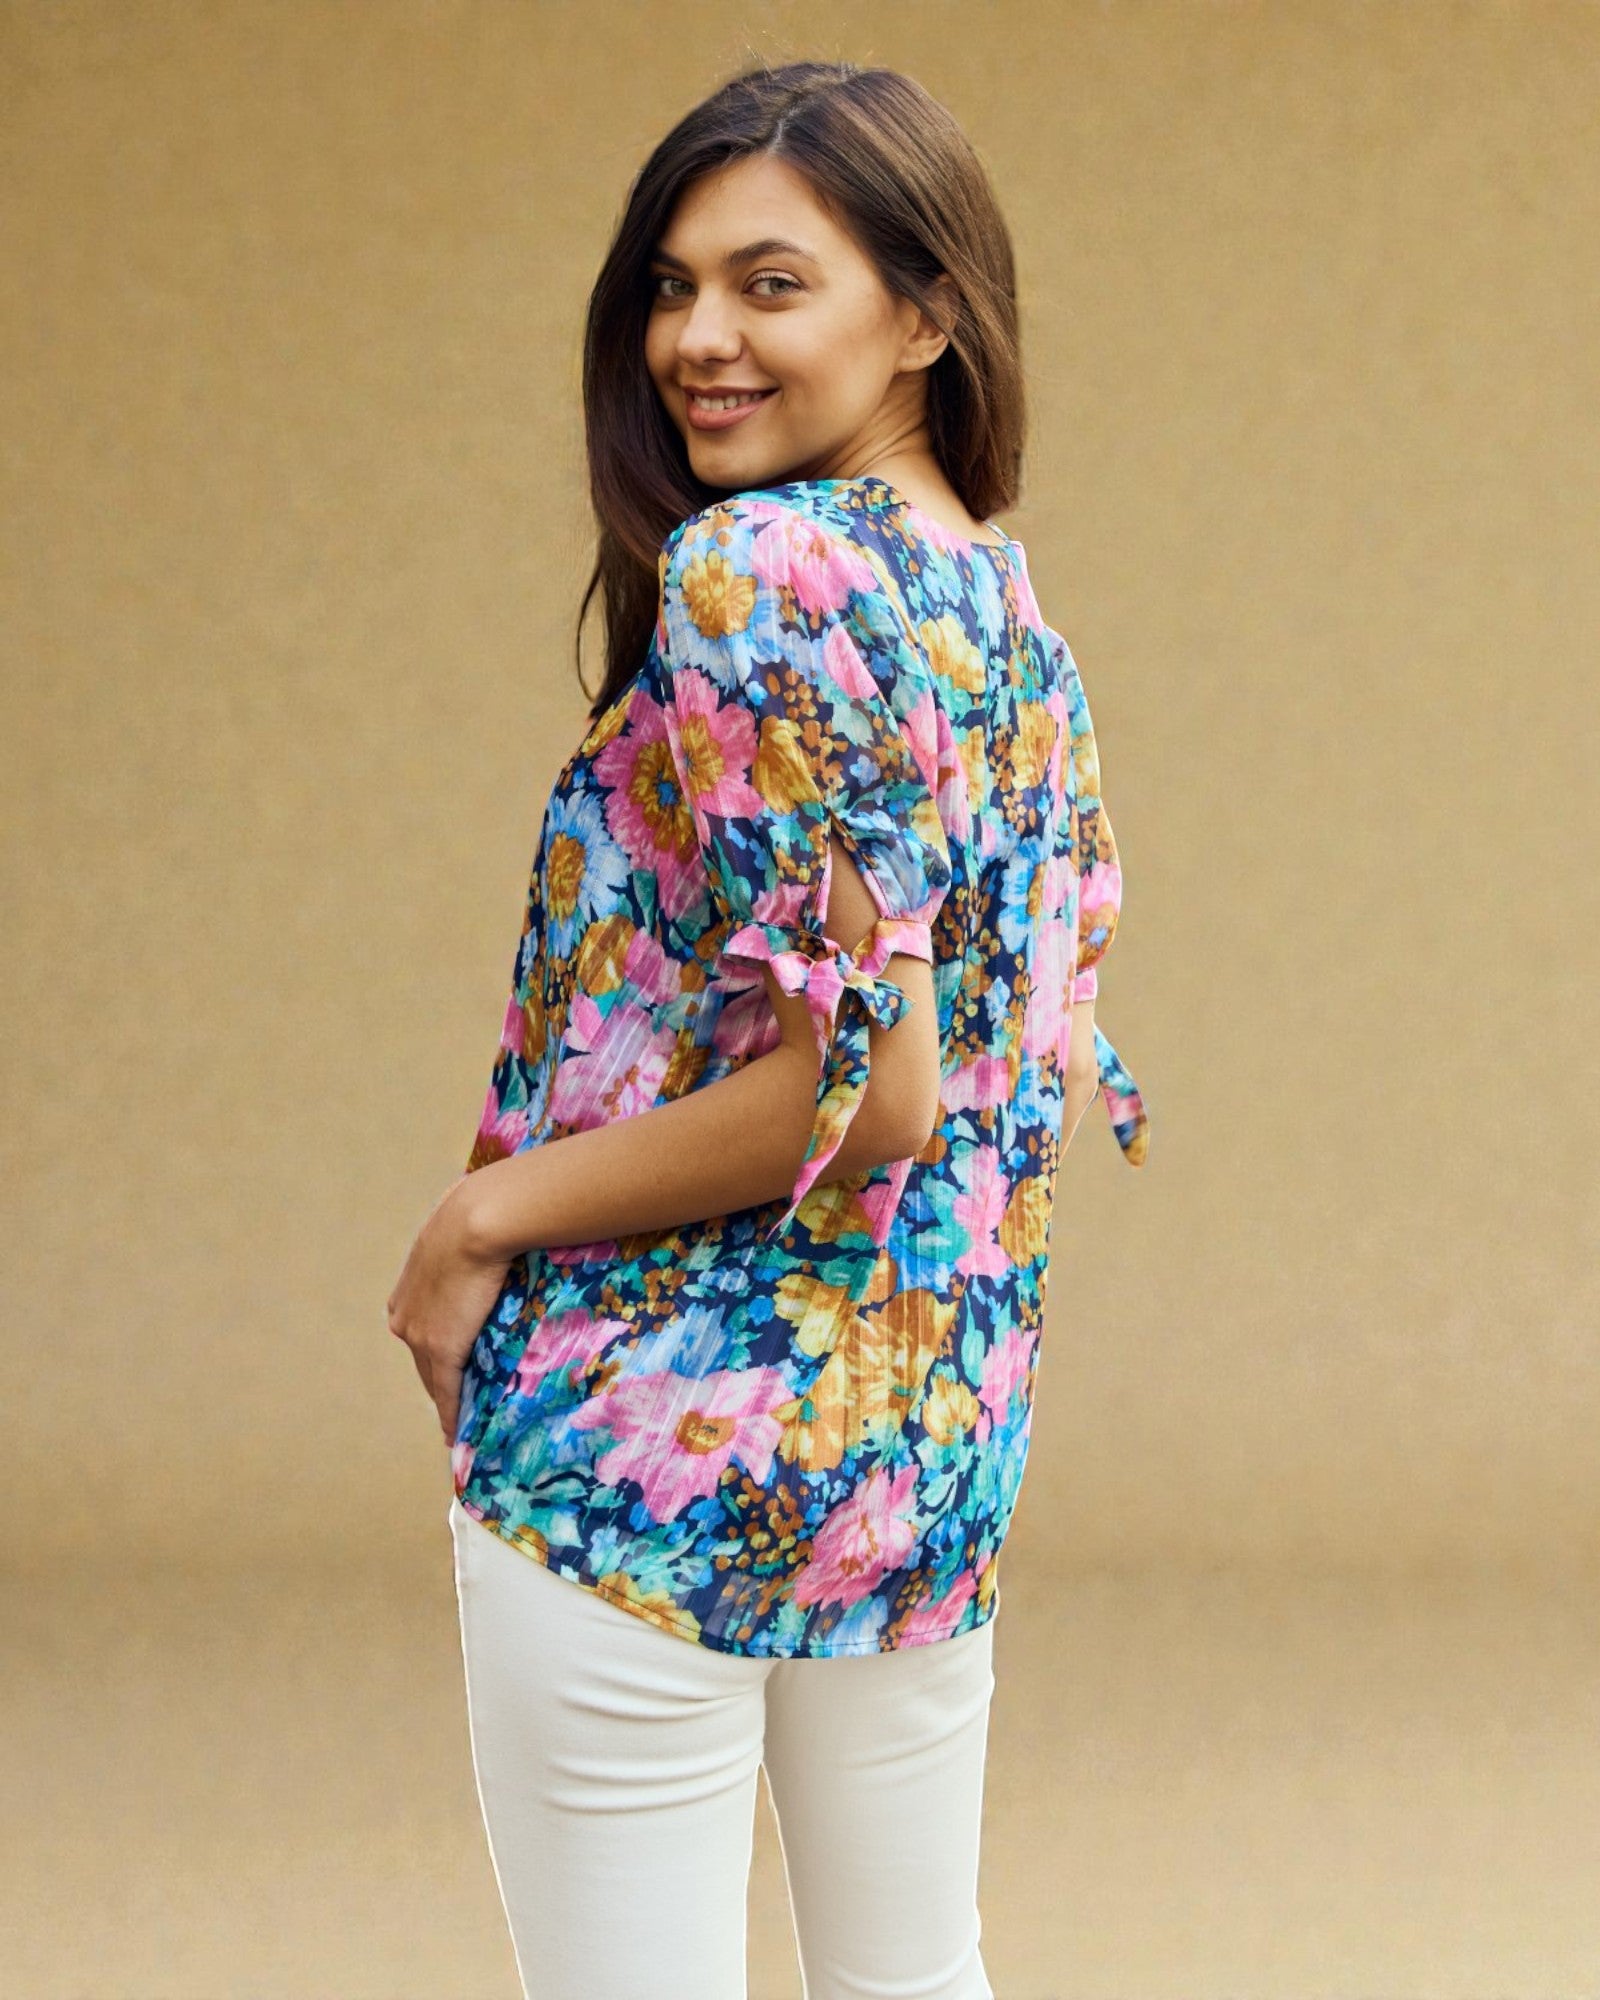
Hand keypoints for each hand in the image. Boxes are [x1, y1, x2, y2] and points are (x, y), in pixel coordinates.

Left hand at [387, 1175, 512, 1448]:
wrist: (479, 1220)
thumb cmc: (478, 1214)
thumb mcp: (461, 1232)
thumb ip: (466, 1248)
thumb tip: (490, 1236)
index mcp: (408, 1291)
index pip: (422, 1332)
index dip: (436, 1353)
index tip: (449, 1368)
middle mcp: (405, 1318)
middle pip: (423, 1362)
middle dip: (439, 1383)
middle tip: (458, 1404)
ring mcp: (420, 1337)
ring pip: (434, 1380)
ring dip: (447, 1402)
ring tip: (459, 1425)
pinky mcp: (442, 1350)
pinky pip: (447, 1392)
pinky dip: (451, 1416)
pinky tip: (455, 1434)